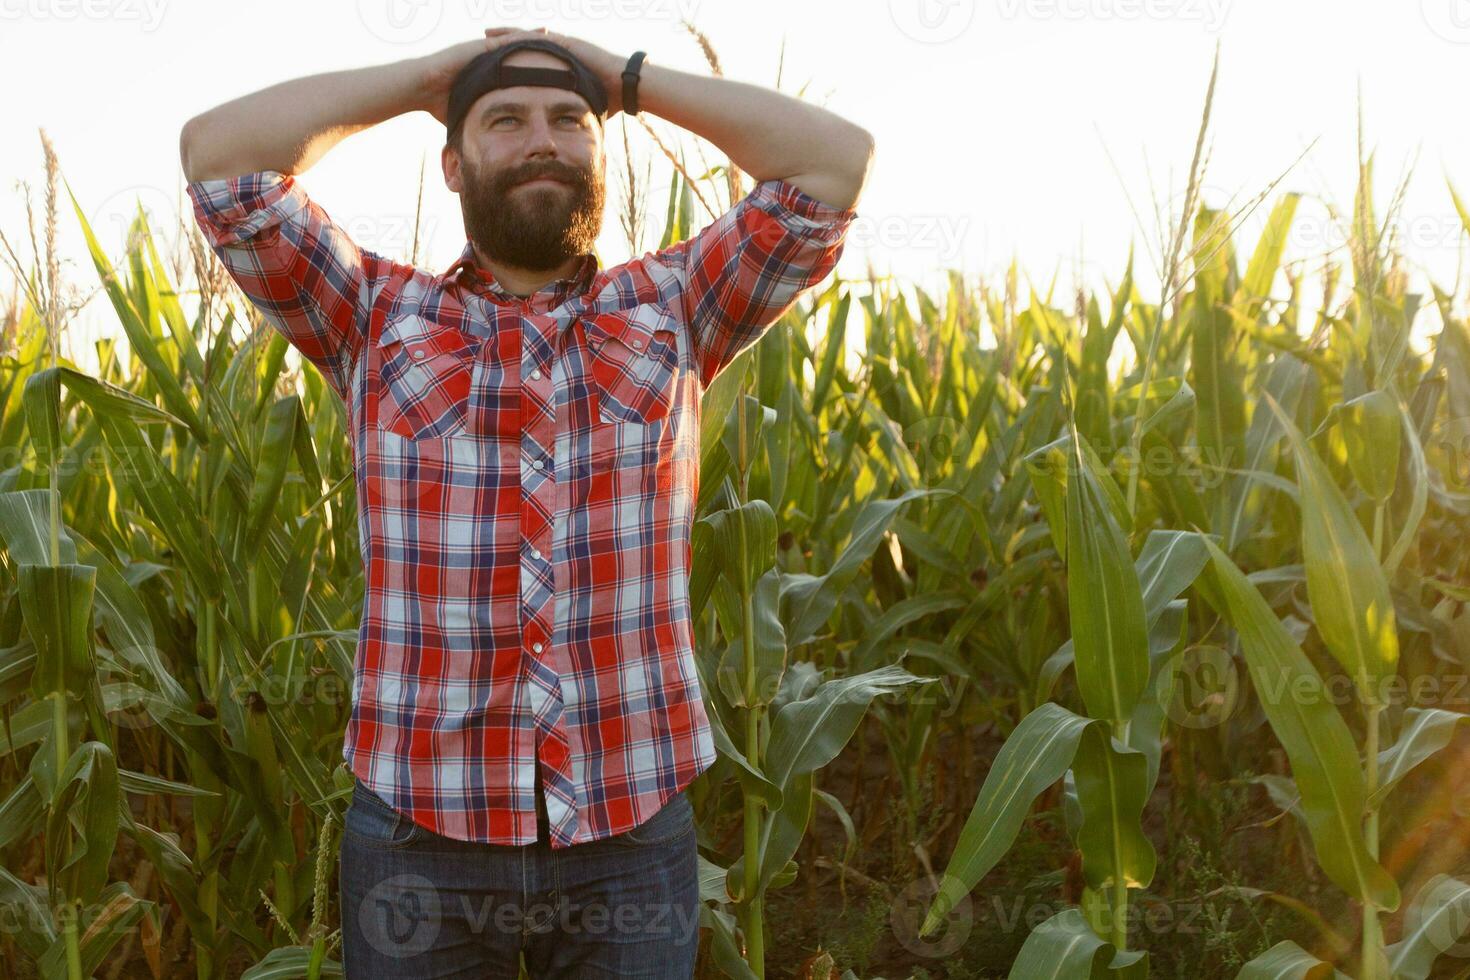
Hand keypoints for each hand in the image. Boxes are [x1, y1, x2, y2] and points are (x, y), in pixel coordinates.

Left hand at [479, 26, 630, 115]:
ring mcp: (564, 45)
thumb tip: (569, 133)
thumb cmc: (611, 99)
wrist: (627, 86)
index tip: (494, 61)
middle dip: (504, 42)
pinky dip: (521, 37)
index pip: (532, 60)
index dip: (512, 59)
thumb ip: (575, 112)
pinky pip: (539, 39)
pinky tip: (504, 37)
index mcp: (562, 66)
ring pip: (529, 37)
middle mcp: (560, 52)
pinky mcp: (567, 43)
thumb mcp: (585, 106)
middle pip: (526, 45)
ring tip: (487, 33)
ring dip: (507, 35)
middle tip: (482, 40)